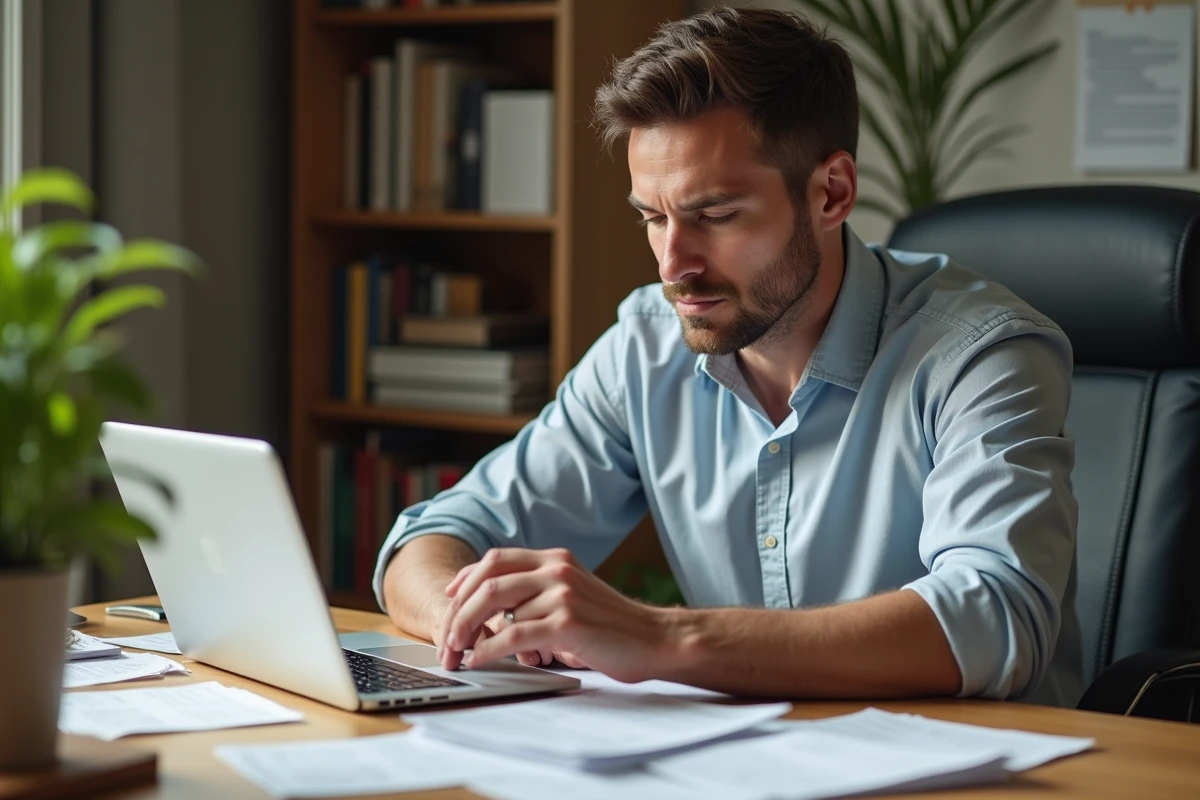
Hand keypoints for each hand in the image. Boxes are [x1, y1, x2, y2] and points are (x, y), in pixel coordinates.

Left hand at [437, 547, 666, 682]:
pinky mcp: (567, 622)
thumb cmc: (611, 624)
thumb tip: (490, 609)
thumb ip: (538, 591)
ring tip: (459, 655)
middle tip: (446, 641)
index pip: (495, 560)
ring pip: (496, 609)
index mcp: (555, 559)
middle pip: (488, 582)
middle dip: (457, 612)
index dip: (466, 579)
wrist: (654, 639)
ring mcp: (562, 594)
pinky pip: (513, 635)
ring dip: (469, 635)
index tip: (450, 598)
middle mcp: (556, 570)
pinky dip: (489, 650)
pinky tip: (480, 661)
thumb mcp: (573, 594)